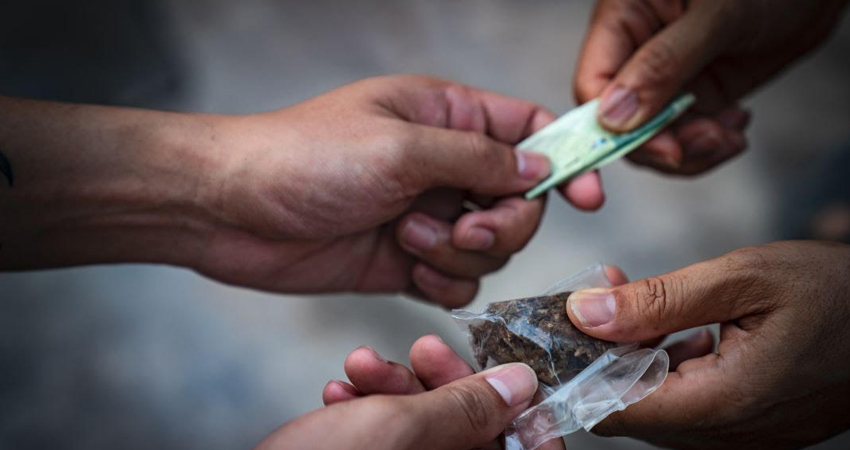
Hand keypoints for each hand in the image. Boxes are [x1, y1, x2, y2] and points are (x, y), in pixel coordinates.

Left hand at [0, 76, 604, 305]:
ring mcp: (425, 213)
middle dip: (502, 222)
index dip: (566, 159)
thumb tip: (542, 168)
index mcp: (444, 116)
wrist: (230, 211)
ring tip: (408, 242)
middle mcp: (441, 164)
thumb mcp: (400, 146)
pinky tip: (407, 271)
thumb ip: (479, 158)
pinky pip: (458, 279)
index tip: (589, 194)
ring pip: (492, 245)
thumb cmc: (304, 158)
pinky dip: (444, 282)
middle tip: (460, 225)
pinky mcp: (405, 259)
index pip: (528, 129)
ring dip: (463, 253)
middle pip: (520, 199)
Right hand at [322, 336, 563, 449]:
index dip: (527, 414)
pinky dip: (368, 412)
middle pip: (474, 433)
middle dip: (439, 384)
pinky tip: (339, 392)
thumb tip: (520, 384)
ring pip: (427, 431)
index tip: (505, 373)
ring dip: (394, 390)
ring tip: (358, 367)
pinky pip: (390, 442)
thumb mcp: (400, 432)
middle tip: (415, 351)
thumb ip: (467, 407)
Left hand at [565, 241, 849, 448]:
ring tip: (635, 301)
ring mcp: (742, 437)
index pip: (610, 409)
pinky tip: (678, 328)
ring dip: (635, 355)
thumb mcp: (745, 278)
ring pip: (656, 404)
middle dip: (602, 352)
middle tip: (601, 294)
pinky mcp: (752, 427)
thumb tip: (584, 312)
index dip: (576, 368)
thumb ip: (659, 300)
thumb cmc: (838, 295)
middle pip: (628, 407)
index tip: (558, 325)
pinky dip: (668, 366)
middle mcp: (726, 435)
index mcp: (720, 404)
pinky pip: (688, 404)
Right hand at [574, 0, 846, 174]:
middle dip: (663, 144)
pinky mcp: (694, 96)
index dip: (614, 128)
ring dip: (692, 150)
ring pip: (653, 139)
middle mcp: (636, 53)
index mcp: (624, 19)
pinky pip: (685, 138)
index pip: (592, 85)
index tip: (662, 148)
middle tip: (708, 141)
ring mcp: (664, 79)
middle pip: (619, 123)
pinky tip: (736, 125)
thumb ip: (663, 63)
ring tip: (729, 135)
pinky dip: (710, 146)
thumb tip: (614, 116)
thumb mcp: (717, 15)